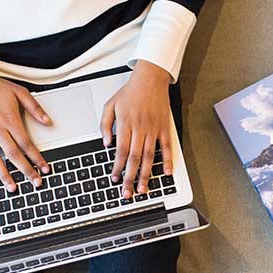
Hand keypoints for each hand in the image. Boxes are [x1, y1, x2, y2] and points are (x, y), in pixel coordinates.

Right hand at [0, 59, 51, 190]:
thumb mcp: (20, 93)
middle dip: (25, 170)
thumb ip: (35, 109)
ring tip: (12, 187)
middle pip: (13, 154)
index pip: (26, 144)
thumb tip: (48, 122)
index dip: (37, 158)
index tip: (44, 168)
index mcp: (10, 120)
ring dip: (4, 175)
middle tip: (34, 182)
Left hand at [99, 60, 173, 198]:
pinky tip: (166, 173)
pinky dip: (168, 160)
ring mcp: (154, 129)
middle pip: (134, 158)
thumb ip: (105, 125)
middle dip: (130, 177)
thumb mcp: (110, 105)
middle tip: (127, 193)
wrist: (150, 79)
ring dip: (146, 174)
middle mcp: (140, 128)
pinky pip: (167, 147)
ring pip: (149, 156)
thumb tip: (106, 143)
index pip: (120, 151)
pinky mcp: (164, 128)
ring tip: (143, 188)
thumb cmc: (130, 92)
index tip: (115, 179)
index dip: (117, 167)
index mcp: (126, 124)